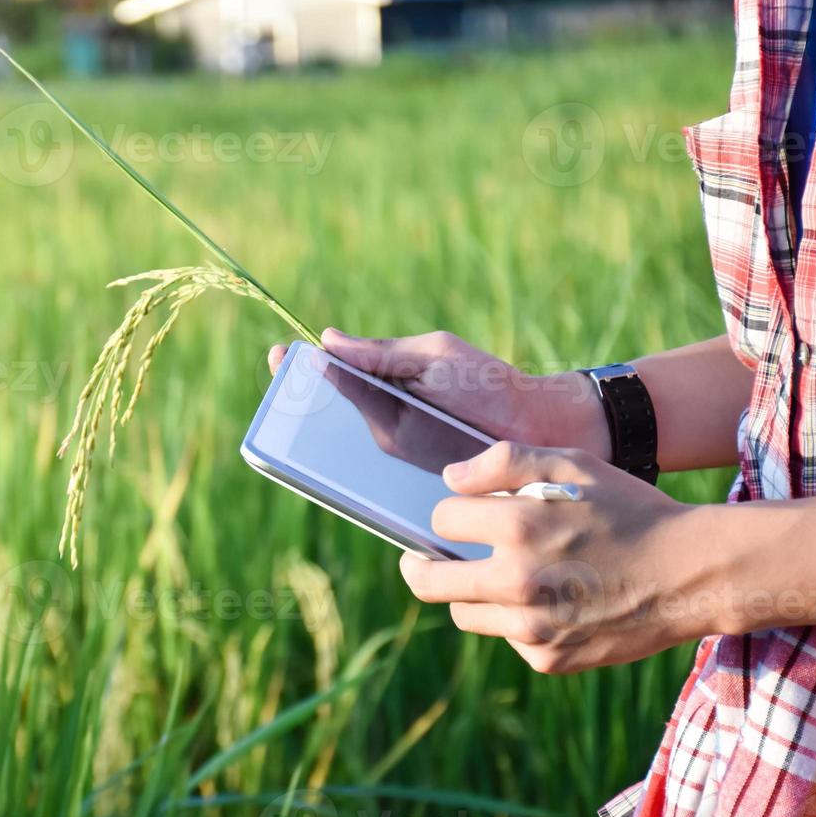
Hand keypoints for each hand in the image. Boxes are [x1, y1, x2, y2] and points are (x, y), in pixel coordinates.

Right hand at [269, 328, 609, 458]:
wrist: (536, 430)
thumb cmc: (486, 383)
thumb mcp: (432, 358)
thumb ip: (381, 353)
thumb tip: (328, 340)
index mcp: (386, 374)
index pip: (334, 368)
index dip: (303, 365)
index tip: (280, 357)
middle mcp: (383, 412)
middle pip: (327, 410)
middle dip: (299, 405)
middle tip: (282, 398)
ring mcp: (392, 445)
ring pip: (341, 445)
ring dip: (316, 442)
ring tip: (295, 434)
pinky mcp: (406, 475)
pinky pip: (368, 476)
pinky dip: (346, 475)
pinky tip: (326, 472)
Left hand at [403, 441, 709, 672]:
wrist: (692, 573)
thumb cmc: (628, 509)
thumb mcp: (572, 464)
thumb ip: (504, 462)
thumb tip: (450, 479)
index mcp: (518, 526)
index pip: (440, 520)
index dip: (449, 513)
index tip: (459, 515)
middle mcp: (518, 580)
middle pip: (428, 581)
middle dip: (419, 565)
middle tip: (420, 559)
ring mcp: (533, 626)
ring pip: (464, 614)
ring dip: (471, 594)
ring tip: (497, 576)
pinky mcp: (550, 658)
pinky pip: (509, 637)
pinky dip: (517, 620)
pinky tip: (549, 601)